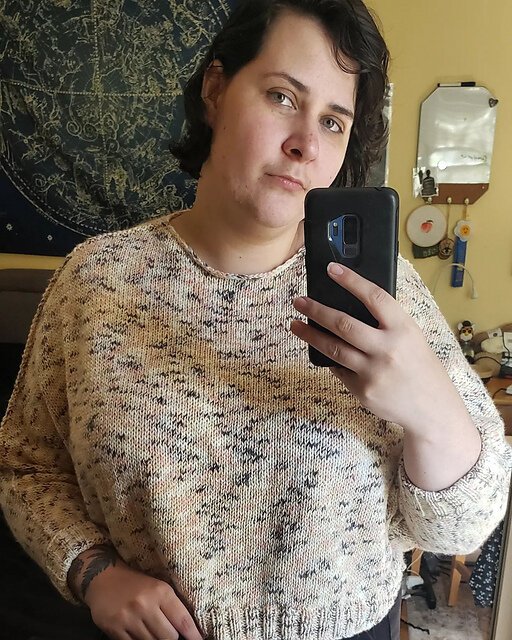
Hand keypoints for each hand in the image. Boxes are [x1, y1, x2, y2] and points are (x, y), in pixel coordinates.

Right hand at [71, 547, 202, 639]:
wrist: (103, 577)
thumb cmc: (136, 583)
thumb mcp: (157, 587)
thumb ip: (171, 607)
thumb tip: (188, 630)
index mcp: (161, 591)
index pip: (182, 620)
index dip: (193, 635)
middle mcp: (145, 604)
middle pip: (169, 637)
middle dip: (171, 638)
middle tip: (170, 635)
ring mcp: (129, 618)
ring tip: (153, 632)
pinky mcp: (114, 628)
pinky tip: (140, 635)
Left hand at [291, 262, 469, 434]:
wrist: (432, 410)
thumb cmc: (420, 367)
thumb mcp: (412, 337)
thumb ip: (387, 322)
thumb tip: (352, 303)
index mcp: (404, 330)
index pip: (374, 297)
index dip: (351, 281)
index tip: (331, 269)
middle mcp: (387, 349)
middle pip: (343, 324)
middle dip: (316, 310)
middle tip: (299, 301)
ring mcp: (373, 372)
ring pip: (333, 348)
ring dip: (310, 335)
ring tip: (295, 324)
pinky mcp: (362, 390)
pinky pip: (338, 369)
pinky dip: (329, 358)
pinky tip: (320, 349)